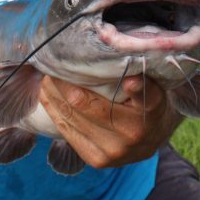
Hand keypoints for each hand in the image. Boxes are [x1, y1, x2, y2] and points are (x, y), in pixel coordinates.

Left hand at [39, 74, 179, 167]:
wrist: (153, 137)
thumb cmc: (145, 98)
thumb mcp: (151, 80)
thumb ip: (133, 67)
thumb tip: (107, 39)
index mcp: (152, 108)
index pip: (143, 94)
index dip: (135, 87)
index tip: (129, 80)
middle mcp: (133, 132)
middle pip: (86, 102)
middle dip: (63, 81)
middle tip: (53, 62)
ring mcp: (114, 151)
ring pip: (71, 116)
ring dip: (53, 93)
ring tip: (46, 76)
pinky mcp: (97, 160)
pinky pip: (66, 130)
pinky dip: (53, 108)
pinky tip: (46, 93)